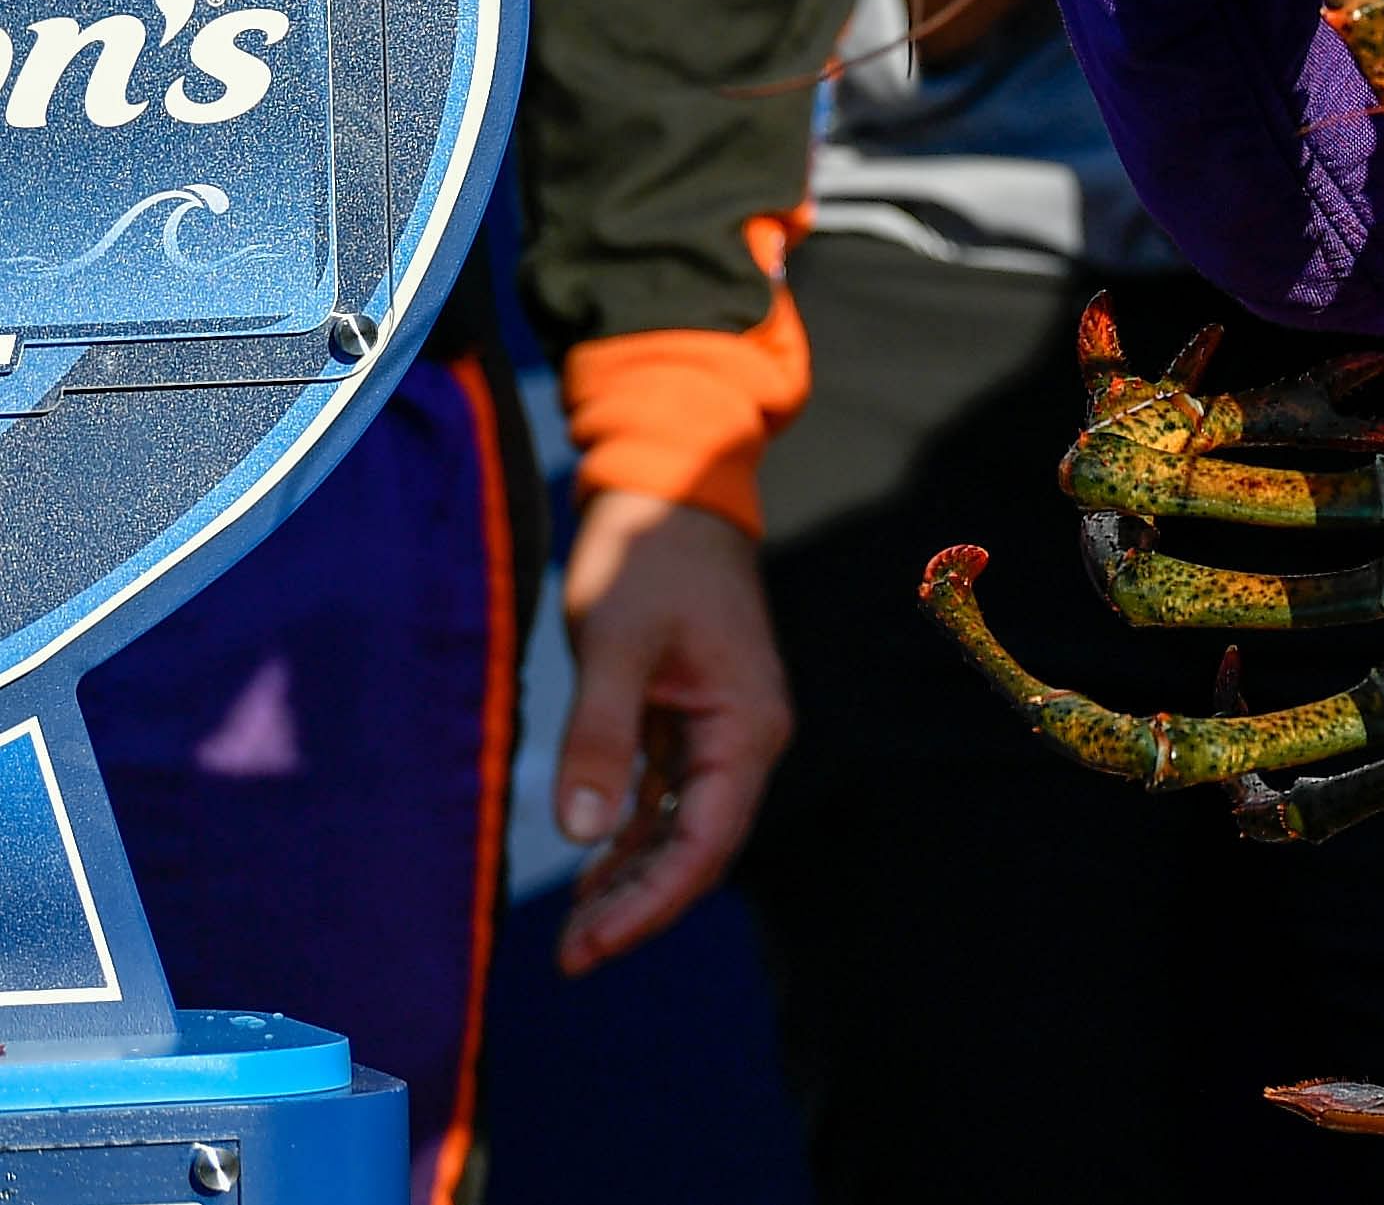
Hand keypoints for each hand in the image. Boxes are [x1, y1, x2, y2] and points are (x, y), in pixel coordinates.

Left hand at [551, 490, 789, 974]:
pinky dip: (632, 841)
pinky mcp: (693, 720)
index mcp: (747, 724)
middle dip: (639, 906)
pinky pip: (668, 801)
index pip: (706, 840)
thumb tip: (583, 833)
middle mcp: (747, 737)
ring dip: (633, 882)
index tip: (591, 947)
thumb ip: (603, 736)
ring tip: (573, 935)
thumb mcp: (619, 643)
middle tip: (570, 958)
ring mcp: (721, 731)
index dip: (652, 902)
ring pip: (683, 831)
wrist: (673, 492)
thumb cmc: (649, 558)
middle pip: (700, 848)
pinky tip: (592, 873)